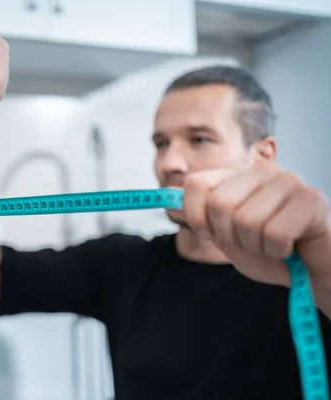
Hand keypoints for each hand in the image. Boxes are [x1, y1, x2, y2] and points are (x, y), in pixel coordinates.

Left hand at [183, 161, 330, 286]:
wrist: (309, 272)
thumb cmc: (267, 251)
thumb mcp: (224, 234)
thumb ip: (200, 216)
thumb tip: (167, 202)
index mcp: (237, 175)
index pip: (195, 183)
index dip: (196, 216)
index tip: (212, 233)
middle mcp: (262, 170)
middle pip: (219, 204)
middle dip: (229, 235)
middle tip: (249, 241)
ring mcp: (289, 182)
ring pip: (247, 221)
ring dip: (255, 246)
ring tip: (270, 245)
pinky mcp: (312, 200)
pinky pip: (275, 234)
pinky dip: (276, 251)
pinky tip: (288, 248)